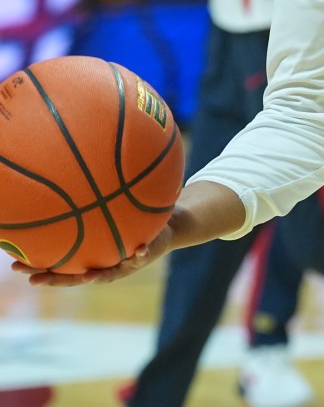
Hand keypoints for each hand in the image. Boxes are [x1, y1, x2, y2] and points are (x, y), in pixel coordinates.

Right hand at [11, 223, 173, 285]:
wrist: (161, 227)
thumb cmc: (127, 222)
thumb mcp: (105, 214)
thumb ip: (86, 210)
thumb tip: (57, 189)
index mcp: (89, 260)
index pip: (59, 268)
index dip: (39, 269)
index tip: (16, 267)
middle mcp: (102, 266)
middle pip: (74, 278)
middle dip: (55, 280)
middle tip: (34, 280)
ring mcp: (122, 264)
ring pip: (108, 274)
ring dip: (98, 276)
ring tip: (87, 277)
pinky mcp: (144, 256)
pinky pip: (142, 255)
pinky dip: (140, 254)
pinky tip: (139, 250)